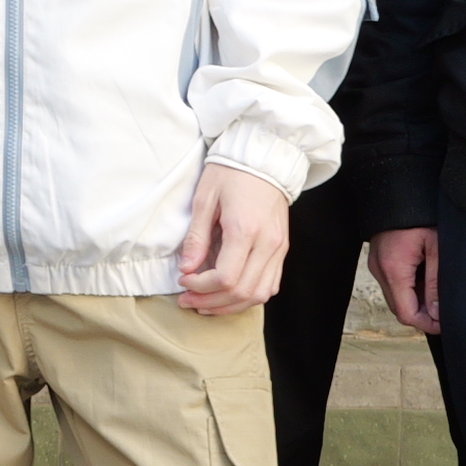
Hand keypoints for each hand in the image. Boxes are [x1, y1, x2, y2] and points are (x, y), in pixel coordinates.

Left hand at [174, 162, 291, 318]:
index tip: (183, 281)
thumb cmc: (230, 174)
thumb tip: (187, 268)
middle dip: (212, 302)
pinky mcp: (282, 249)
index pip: (226, 277)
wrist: (263, 159)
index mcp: (245, 230)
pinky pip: (270, 284)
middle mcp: (267, 244)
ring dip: (231, 305)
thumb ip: (197, 237)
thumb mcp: (204, 199)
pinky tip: (228, 294)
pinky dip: (249, 296)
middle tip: (188, 300)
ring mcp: (279, 249)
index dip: (201, 287)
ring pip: (260, 294)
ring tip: (205, 304)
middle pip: (243, 291)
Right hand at [371, 224, 439, 334]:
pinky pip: (392, 285)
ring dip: (415, 302)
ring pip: (395, 299)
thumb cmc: (420, 216)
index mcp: (394, 269)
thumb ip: (435, 284)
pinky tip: (425, 279)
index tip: (445, 323)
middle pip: (399, 309)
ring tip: (437, 292)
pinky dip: (408, 290)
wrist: (398, 192)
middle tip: (445, 310)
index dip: (427, 324)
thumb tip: (435, 313)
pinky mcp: (378, 261)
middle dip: (422, 315)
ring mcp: (376, 266)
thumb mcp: (436, 249)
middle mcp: (380, 271)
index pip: (406, 314)